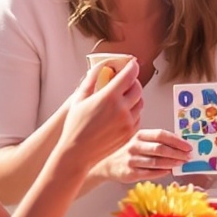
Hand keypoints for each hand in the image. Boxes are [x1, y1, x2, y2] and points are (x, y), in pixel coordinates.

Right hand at [61, 56, 142, 171]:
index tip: (132, 64)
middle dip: (133, 82)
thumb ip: (92, 78)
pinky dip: (133, 112)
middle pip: (138, 88)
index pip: (129, 75)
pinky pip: (138, 118)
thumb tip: (102, 65)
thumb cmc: (75, 126)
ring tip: (123, 98)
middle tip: (126, 81)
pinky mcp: (130, 134)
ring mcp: (127, 123)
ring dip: (134, 97)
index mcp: (109, 97)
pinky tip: (122, 113)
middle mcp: (121, 109)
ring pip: (140, 103)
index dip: (132, 66)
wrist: (77, 153)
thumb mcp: (79, 98)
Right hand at [115, 126, 192, 181]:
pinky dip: (161, 172)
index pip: (161, 135)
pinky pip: (149, 173)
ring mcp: (132, 160)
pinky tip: (169, 171)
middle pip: (160, 148)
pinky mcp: (130, 173)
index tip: (188, 146)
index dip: (176, 141)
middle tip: (188, 157)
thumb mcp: (141, 142)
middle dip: (177, 153)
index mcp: (140, 135)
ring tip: (181, 164)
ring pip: (156, 161)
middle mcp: (135, 146)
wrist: (110, 165)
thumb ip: (157, 143)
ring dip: (171, 163)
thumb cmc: (131, 153)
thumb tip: (180, 147)